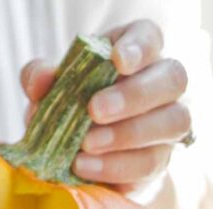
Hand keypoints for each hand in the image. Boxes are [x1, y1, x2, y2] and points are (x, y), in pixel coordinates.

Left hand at [20, 19, 191, 188]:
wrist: (74, 155)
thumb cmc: (69, 108)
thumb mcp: (50, 89)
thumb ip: (40, 78)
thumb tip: (40, 80)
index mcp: (135, 53)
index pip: (148, 38)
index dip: (138, 47)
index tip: (117, 60)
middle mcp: (163, 84)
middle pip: (172, 79)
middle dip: (134, 95)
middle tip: (95, 110)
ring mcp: (168, 123)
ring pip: (173, 122)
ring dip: (127, 135)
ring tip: (86, 145)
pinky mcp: (159, 160)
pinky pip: (150, 164)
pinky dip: (114, 166)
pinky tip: (85, 167)